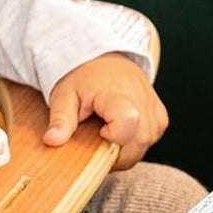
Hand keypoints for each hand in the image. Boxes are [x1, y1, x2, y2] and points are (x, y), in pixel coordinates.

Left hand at [44, 54, 167, 169]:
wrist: (106, 59)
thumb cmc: (84, 77)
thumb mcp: (65, 95)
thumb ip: (61, 120)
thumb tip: (52, 140)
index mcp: (121, 96)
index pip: (127, 125)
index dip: (110, 137)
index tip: (97, 129)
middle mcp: (144, 105)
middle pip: (134, 147)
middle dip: (111, 153)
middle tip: (95, 135)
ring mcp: (156, 113)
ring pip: (141, 149)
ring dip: (121, 149)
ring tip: (106, 129)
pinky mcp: (161, 119)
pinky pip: (148, 143)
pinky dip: (132, 143)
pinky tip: (118, 129)